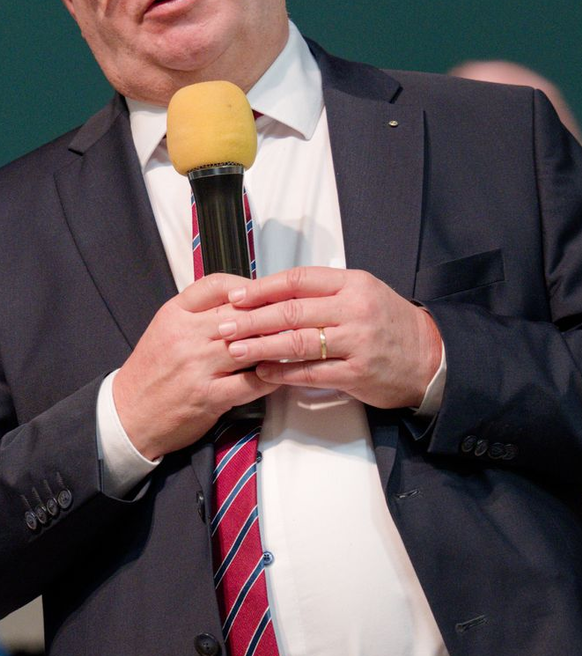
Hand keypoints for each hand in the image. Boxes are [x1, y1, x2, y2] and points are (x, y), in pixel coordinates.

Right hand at [113, 273, 279, 460]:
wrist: (128, 414)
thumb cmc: (150, 374)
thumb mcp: (165, 331)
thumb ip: (197, 315)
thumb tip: (237, 303)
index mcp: (173, 315)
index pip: (216, 285)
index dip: (247, 286)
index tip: (263, 292)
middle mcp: (185, 336)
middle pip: (240, 313)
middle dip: (270, 314)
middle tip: (293, 314)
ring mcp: (198, 366)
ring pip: (250, 344)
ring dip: (276, 344)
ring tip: (294, 342)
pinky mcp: (209, 396)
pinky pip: (251, 382)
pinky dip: (271, 378)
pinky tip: (280, 375)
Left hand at [218, 266, 441, 408]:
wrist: (431, 357)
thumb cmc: (387, 323)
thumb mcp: (360, 293)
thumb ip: (320, 292)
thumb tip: (269, 293)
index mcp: (352, 284)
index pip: (298, 280)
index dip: (262, 289)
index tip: (236, 297)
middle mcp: (354, 310)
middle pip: (291, 312)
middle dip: (252, 319)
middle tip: (224, 325)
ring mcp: (356, 342)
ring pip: (297, 342)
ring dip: (260, 346)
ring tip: (234, 349)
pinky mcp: (357, 374)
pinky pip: (310, 372)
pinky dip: (283, 373)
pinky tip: (263, 372)